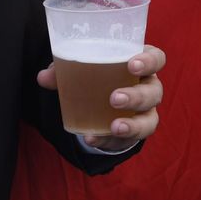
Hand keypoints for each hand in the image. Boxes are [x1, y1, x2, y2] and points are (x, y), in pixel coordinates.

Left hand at [37, 43, 165, 152]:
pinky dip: (109, 140)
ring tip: (114, 126)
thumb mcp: (81, 68)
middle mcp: (149, 87)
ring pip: (149, 119)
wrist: (101, 101)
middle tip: (114, 98)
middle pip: (154, 91)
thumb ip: (63, 70)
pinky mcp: (134, 132)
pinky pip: (128, 140)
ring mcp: (145, 112)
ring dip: (133, 124)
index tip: (132, 64)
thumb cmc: (96, 74)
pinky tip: (93, 138)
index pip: (157, 58)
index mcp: (140, 63)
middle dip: (137, 96)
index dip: (149, 61)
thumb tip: (43, 77)